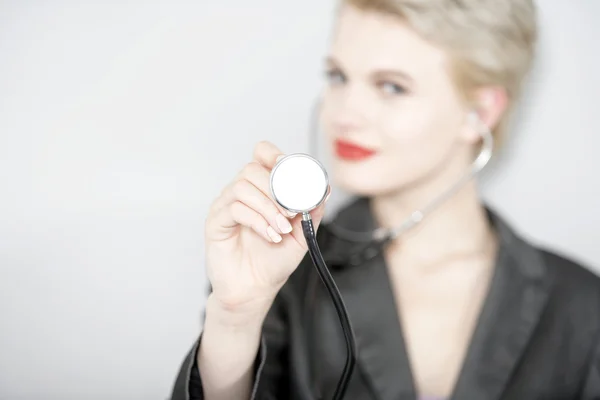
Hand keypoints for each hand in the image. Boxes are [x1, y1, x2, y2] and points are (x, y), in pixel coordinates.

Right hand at [204, 141, 328, 315]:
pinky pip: (234, 208)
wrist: (255, 289)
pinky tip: (270, 235)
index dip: (274, 155)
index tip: (290, 170)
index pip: (261, 154)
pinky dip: (257, 220)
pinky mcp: (216, 222)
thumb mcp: (302, 234)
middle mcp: (241, 193)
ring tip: (282, 228)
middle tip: (292, 212)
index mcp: (261, 189)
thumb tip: (325, 189)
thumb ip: (311, 211)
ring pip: (242, 186)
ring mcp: (225, 205)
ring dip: (268, 206)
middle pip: (252, 169)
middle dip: (276, 188)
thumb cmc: (273, 261)